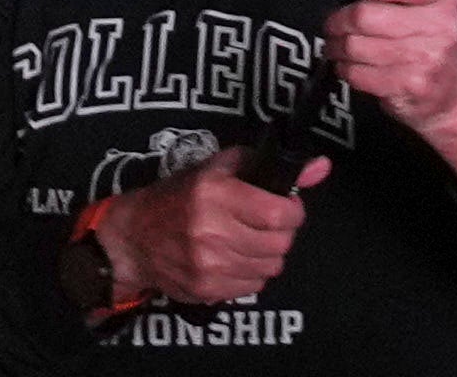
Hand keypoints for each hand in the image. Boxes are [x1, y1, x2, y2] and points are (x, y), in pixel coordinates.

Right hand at [88, 163, 309, 313]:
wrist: (134, 239)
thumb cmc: (178, 197)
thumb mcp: (217, 168)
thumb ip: (267, 166)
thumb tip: (321, 166)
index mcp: (214, 194)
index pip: (278, 214)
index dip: (292, 211)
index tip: (285, 206)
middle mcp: (212, 231)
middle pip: (279, 244)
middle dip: (280, 232)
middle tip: (265, 223)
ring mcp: (209, 265)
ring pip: (271, 267)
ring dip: (266, 253)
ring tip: (246, 239)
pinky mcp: (208, 290)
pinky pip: (254, 286)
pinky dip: (251, 273)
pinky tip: (233, 258)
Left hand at [333, 0, 456, 129]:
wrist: (449, 91)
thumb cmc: (427, 39)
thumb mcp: (424, 3)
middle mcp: (440, 26)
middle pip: (365, 16)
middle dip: (339, 19)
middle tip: (332, 23)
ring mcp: (427, 59)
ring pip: (356, 47)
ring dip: (337, 46)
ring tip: (335, 45)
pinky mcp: (411, 86)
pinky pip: (359, 74)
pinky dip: (345, 69)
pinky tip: (347, 66)